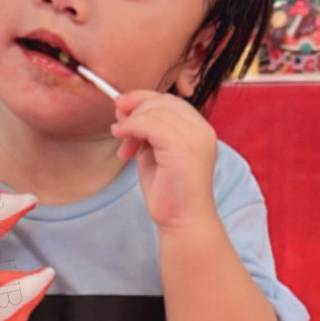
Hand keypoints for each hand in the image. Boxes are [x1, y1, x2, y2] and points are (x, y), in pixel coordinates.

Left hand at [111, 88, 218, 234]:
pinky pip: (151, 124)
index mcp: (198, 129)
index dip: (142, 99)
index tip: (121, 107)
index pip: (169, 100)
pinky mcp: (183, 147)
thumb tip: (123, 108)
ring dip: (132, 123)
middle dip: (135, 109)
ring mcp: (194, 137)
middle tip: (118, 127)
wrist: (183, 221)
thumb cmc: (169, 193)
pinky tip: (124, 146)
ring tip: (125, 147)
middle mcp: (201, 129)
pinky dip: (132, 129)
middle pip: (162, 101)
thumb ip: (144, 131)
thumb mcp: (154, 153)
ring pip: (155, 110)